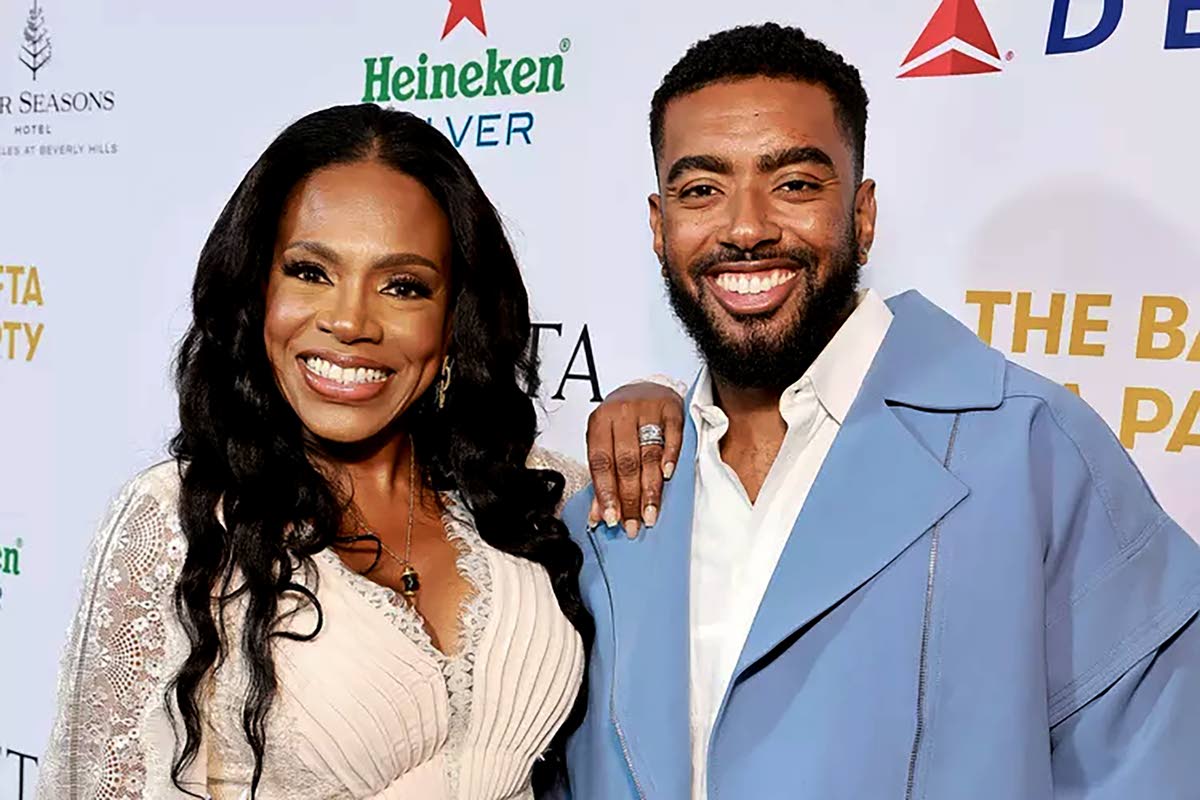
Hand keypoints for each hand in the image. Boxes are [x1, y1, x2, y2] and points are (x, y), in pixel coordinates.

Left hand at [585, 380, 684, 538]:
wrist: (647, 388)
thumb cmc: (624, 421)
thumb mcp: (607, 443)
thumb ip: (603, 479)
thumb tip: (598, 516)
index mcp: (600, 421)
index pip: (601, 463)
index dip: (606, 493)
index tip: (612, 519)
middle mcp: (621, 412)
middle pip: (625, 462)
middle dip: (630, 498)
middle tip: (634, 524)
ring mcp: (647, 408)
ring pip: (648, 454)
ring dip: (650, 489)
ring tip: (650, 513)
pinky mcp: (671, 407)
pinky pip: (672, 436)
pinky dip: (670, 457)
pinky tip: (667, 476)